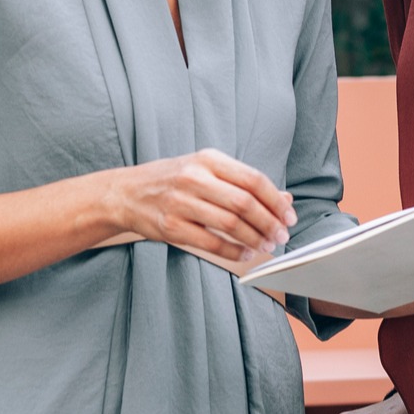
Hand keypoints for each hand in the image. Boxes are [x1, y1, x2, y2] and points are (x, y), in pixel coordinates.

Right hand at [96, 148, 295, 266]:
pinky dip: (234, 251)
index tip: (289, 216)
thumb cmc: (171, 181)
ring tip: (266, 246)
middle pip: (244, 202)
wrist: (125, 193)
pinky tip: (245, 254)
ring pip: (230, 223)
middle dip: (269, 222)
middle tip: (281, 235)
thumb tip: (284, 199)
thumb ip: (242, 183)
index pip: (252, 179)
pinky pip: (211, 242)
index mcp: (207, 159)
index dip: (275, 200)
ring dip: (254, 238)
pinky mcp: (170, 226)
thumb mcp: (204, 170)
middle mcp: (194, 177)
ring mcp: (180, 202)